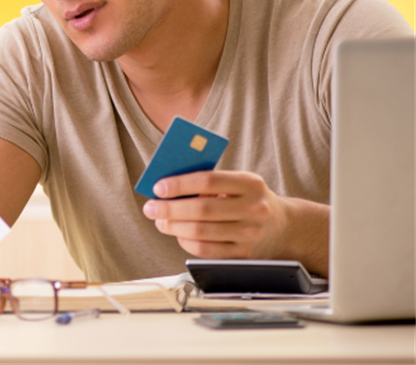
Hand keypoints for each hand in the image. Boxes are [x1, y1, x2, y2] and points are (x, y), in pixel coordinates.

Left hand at [142, 170, 289, 259]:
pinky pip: (206, 250)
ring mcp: (250, 234)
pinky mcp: (244, 255)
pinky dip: (186, 242)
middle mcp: (254, 209)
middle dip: (169, 209)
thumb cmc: (252, 200)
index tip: (158, 187)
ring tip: (160, 221)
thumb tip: (169, 187)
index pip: (208, 181)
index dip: (179, 184)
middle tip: (150, 207)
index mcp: (250, 184)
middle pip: (201, 210)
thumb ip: (210, 182)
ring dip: (173, 226)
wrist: (286, 228)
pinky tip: (178, 235)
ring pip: (200, 232)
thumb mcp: (240, 183)